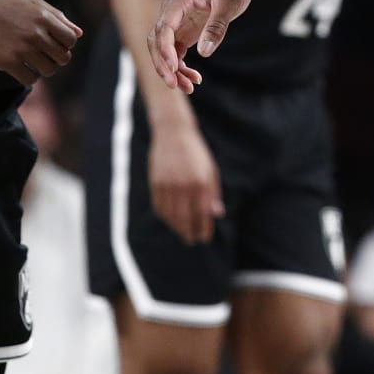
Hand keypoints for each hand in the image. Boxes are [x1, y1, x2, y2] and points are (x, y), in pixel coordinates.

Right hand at [0, 0, 81, 84]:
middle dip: (57, 58)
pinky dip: (29, 77)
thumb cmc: (2, 3)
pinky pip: (30, 79)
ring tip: (35, 62)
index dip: (66, 44)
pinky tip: (23, 69)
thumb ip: (57, 15)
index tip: (56, 44)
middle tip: (45, 55)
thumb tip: (79, 33)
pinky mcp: (8, 61)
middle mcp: (36, 33)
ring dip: (44, 69)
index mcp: (44, 17)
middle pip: (63, 57)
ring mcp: (22, 48)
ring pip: (49, 70)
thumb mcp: (32, 0)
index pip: (71, 39)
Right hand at [148, 121, 223, 244]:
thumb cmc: (196, 153)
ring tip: (182, 232)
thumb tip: (217, 214)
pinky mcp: (156, 184)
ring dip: (177, 227)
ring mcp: (168, 185)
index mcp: (201, 183)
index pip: (203, 214)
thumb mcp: (211, 170)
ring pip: (171, 216)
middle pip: (186, 219)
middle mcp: (184, 186)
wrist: (174, 133)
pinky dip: (165, 217)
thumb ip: (213, 193)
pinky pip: (160, 207)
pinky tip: (171, 221)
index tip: (205, 238)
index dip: (204, 228)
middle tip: (192, 240)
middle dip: (189, 232)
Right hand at [149, 0, 253, 92]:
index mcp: (179, 0)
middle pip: (156, 41)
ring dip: (172, 70)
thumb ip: (216, 26)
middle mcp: (173, 12)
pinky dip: (182, 67)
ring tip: (189, 87)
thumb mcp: (230, 2)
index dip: (165, 49)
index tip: (174, 68)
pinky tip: (195, 79)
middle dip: (163, 64)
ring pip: (164, 50)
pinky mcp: (185, 31)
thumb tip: (204, 53)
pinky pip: (176, 53)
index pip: (163, 28)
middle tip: (174, 84)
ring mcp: (177, 22)